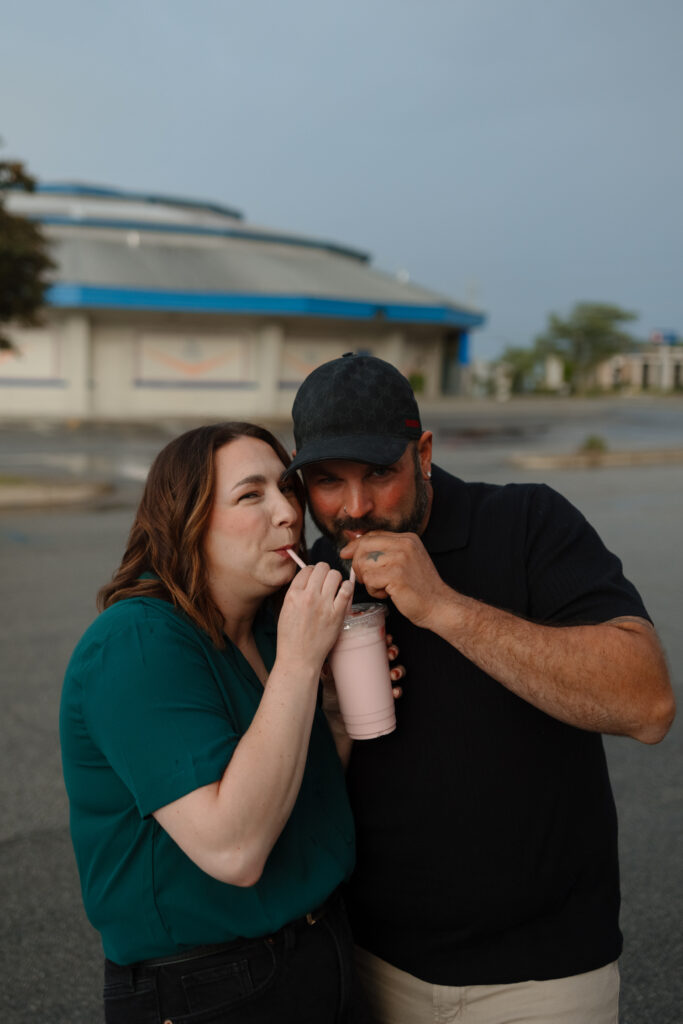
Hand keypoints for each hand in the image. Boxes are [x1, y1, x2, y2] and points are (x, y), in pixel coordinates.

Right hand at [277, 563, 352, 671]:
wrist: (299, 658)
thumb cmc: (291, 638)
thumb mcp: (285, 610)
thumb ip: (296, 594)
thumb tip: (309, 579)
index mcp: (293, 595)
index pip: (306, 569)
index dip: (312, 572)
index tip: (315, 578)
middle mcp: (308, 596)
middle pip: (321, 568)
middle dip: (324, 572)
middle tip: (325, 581)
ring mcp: (324, 605)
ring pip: (335, 575)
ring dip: (335, 578)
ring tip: (335, 587)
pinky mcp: (337, 614)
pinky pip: (347, 590)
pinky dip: (347, 587)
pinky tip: (344, 593)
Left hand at [320, 633, 403, 754]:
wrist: (335, 715)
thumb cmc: (333, 691)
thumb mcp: (329, 678)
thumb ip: (325, 670)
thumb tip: (324, 665)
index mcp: (363, 658)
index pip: (376, 644)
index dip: (385, 639)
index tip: (387, 639)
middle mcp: (374, 667)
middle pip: (389, 654)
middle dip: (393, 652)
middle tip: (390, 655)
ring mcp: (380, 682)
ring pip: (396, 671)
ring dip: (398, 670)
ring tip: (393, 674)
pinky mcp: (383, 697)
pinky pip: (395, 691)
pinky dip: (398, 691)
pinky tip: (395, 692)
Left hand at [340, 531, 447, 628]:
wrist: (439, 605)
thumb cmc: (420, 588)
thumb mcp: (407, 561)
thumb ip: (387, 551)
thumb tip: (354, 548)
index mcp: (407, 538)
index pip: (372, 535)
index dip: (356, 545)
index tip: (346, 554)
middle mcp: (404, 544)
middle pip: (364, 547)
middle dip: (357, 564)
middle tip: (365, 579)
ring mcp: (401, 559)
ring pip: (364, 564)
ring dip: (368, 581)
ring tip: (383, 588)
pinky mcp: (396, 575)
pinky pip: (370, 580)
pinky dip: (374, 590)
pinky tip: (387, 594)